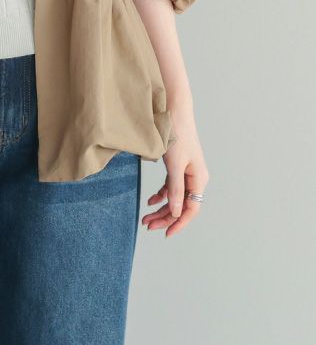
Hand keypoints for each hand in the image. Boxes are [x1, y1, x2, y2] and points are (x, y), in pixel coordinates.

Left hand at [141, 112, 208, 237]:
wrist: (173, 111)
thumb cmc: (176, 135)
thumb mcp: (174, 164)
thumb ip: (176, 189)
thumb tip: (177, 213)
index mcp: (199, 179)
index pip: (192, 209)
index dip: (179, 223)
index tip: (166, 234)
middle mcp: (195, 178)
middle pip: (182, 206)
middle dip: (165, 217)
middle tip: (147, 225)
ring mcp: (187, 172)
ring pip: (175, 197)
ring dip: (161, 208)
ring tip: (145, 218)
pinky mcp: (178, 166)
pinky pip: (171, 187)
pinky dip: (162, 195)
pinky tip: (151, 201)